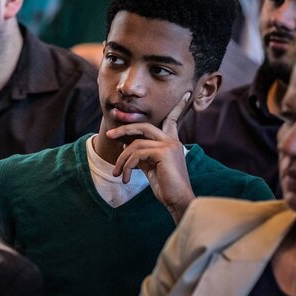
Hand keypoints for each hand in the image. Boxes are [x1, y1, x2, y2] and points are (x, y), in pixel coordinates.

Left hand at [106, 92, 194, 222]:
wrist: (178, 201)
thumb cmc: (166, 187)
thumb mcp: (150, 167)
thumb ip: (141, 153)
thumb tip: (126, 142)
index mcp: (171, 143)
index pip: (172, 120)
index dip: (177, 107)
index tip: (185, 94)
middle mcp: (172, 141)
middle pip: (144, 126)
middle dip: (124, 128)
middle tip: (110, 134)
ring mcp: (169, 145)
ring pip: (135, 144)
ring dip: (122, 159)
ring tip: (117, 173)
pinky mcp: (163, 153)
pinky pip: (136, 153)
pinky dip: (127, 165)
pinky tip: (126, 178)